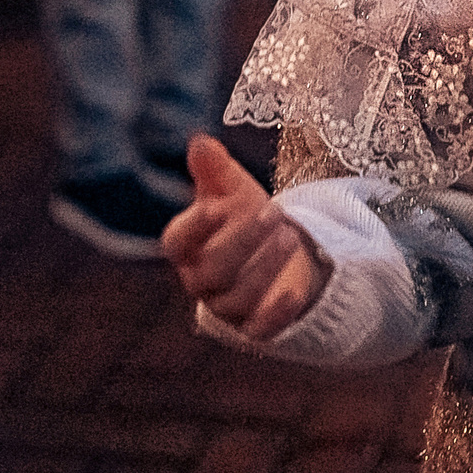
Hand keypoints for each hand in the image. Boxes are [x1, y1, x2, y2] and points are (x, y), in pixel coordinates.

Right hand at [163, 135, 325, 339]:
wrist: (277, 251)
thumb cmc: (244, 216)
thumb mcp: (233, 189)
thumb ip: (215, 169)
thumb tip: (200, 142)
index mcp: (189, 247)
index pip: (176, 243)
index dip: (193, 227)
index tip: (214, 206)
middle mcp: (201, 280)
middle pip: (211, 270)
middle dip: (241, 241)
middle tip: (273, 213)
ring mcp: (227, 306)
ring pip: (236, 299)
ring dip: (264, 269)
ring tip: (290, 235)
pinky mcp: (255, 326)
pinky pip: (260, 330)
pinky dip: (277, 313)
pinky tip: (296, 291)